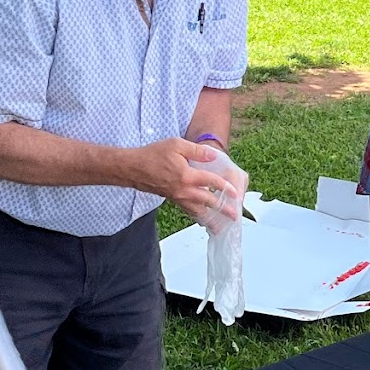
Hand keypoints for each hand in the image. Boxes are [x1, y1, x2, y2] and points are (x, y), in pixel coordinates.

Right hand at [127, 139, 242, 227]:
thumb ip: (197, 151)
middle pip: (208, 202)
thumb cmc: (153, 154)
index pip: (212, 183)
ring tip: (220, 224)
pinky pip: (187, 209)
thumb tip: (213, 155)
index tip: (236, 193)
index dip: (226, 188)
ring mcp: (177, 197)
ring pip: (197, 210)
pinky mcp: (171, 199)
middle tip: (234, 216)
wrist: (132, 168)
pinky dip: (197, 214)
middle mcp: (183, 190)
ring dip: (210, 217)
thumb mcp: (176, 144)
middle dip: (222, 209)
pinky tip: (202, 217)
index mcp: (187, 176)